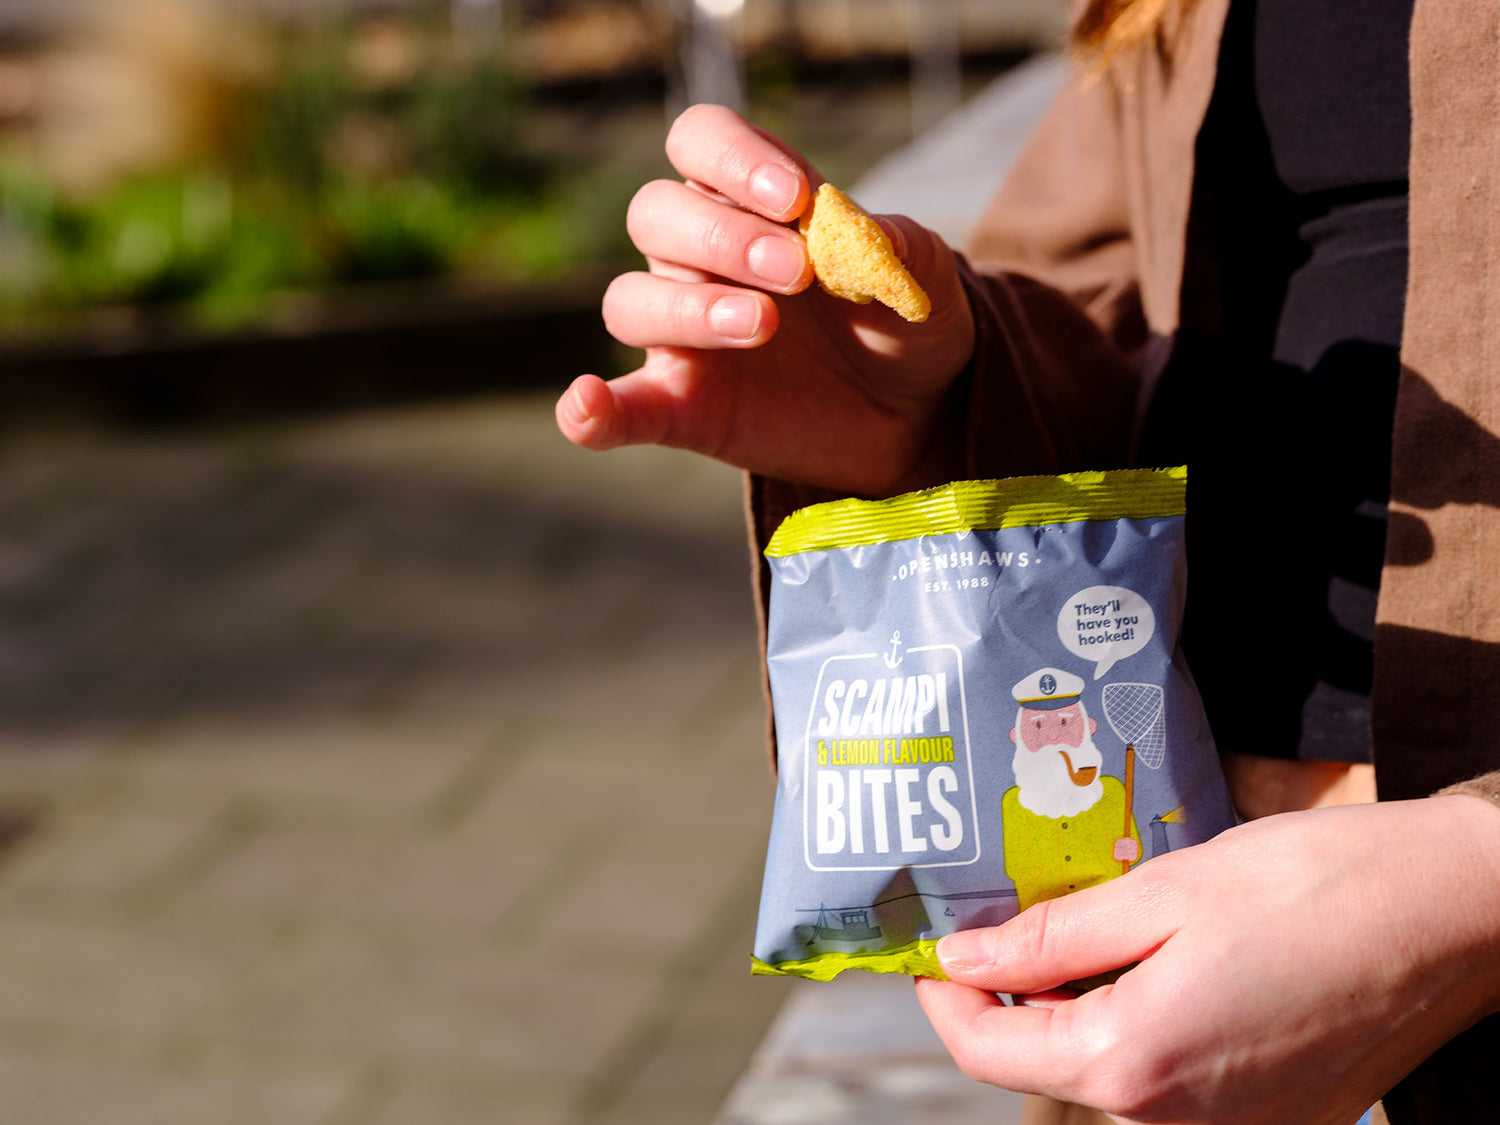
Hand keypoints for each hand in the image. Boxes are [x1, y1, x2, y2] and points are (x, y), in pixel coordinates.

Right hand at [555, 104, 976, 496]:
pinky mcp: (684, 411)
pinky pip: (621, 410)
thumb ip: (889, 246)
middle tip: (795, 272)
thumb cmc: (907, 323)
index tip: (795, 198)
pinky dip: (590, 410)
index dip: (734, 159)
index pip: (699, 144)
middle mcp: (701, 260)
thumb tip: (843, 231)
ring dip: (688, 307)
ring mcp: (685, 338)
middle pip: (656, 215)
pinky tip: (582, 407)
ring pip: (631, 301)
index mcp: (751, 204)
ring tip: (761, 326)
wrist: (922, 414)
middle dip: (722, 236)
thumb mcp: (920, 275)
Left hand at [917, 797, 1499, 1123]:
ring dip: (1082, 1007)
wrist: (1453, 915)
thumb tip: (962, 958)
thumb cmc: (1310, 886)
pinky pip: (1171, 1081)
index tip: (935, 946)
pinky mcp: (1271, 1119)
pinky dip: (1143, 1025)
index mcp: (1135, 1062)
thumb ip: (1050, 938)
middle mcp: (1175, 1122)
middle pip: (1048, 1064)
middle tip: (1015, 913)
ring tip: (1100, 926)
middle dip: (1015, 996)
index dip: (946, 997)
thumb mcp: (1161, 893)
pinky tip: (1166, 961)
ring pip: (1109, 1070)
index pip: (990, 1052)